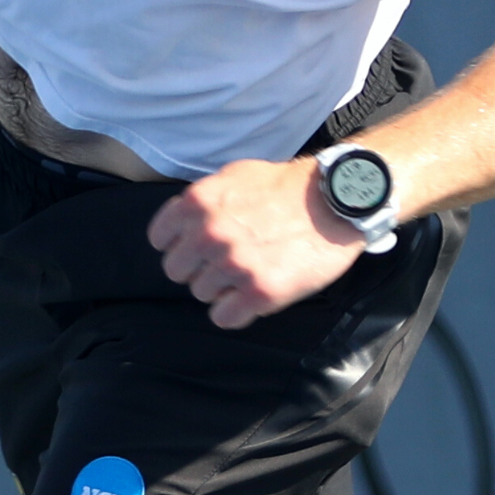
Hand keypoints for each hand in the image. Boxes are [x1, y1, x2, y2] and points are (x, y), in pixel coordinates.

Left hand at [145, 158, 367, 327]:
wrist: (334, 201)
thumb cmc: (285, 187)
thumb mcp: (233, 176)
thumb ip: (201, 201)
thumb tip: (179, 224)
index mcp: (198, 203)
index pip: (160, 240)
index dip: (180, 245)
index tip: (199, 247)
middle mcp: (209, 234)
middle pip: (178, 271)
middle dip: (200, 268)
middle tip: (229, 262)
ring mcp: (234, 265)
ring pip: (202, 295)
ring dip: (223, 289)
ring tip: (251, 272)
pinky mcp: (260, 292)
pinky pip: (224, 318)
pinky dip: (237, 312)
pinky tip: (254, 296)